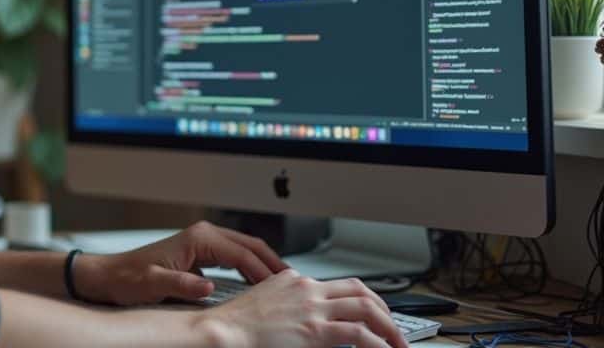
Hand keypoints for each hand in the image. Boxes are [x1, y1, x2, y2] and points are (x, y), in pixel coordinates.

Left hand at [73, 220, 287, 305]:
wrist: (110, 276)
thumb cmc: (129, 278)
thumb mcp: (154, 284)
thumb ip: (181, 284)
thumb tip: (207, 285)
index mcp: (198, 238)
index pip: (242, 254)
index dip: (264, 272)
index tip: (281, 289)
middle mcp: (203, 234)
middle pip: (251, 245)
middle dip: (274, 263)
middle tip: (296, 284)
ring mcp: (203, 241)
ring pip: (245, 249)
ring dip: (265, 263)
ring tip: (285, 284)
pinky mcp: (201, 251)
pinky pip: (235, 256)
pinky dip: (251, 266)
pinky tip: (259, 282)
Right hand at [195, 269, 407, 347]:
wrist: (222, 331)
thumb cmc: (235, 324)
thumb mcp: (263, 303)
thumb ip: (287, 305)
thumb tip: (302, 321)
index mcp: (294, 280)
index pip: (338, 284)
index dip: (361, 299)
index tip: (371, 314)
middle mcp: (307, 288)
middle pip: (360, 290)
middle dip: (384, 309)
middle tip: (393, 329)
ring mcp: (313, 307)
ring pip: (367, 308)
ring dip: (390, 328)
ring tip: (399, 344)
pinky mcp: (315, 330)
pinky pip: (359, 334)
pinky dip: (380, 344)